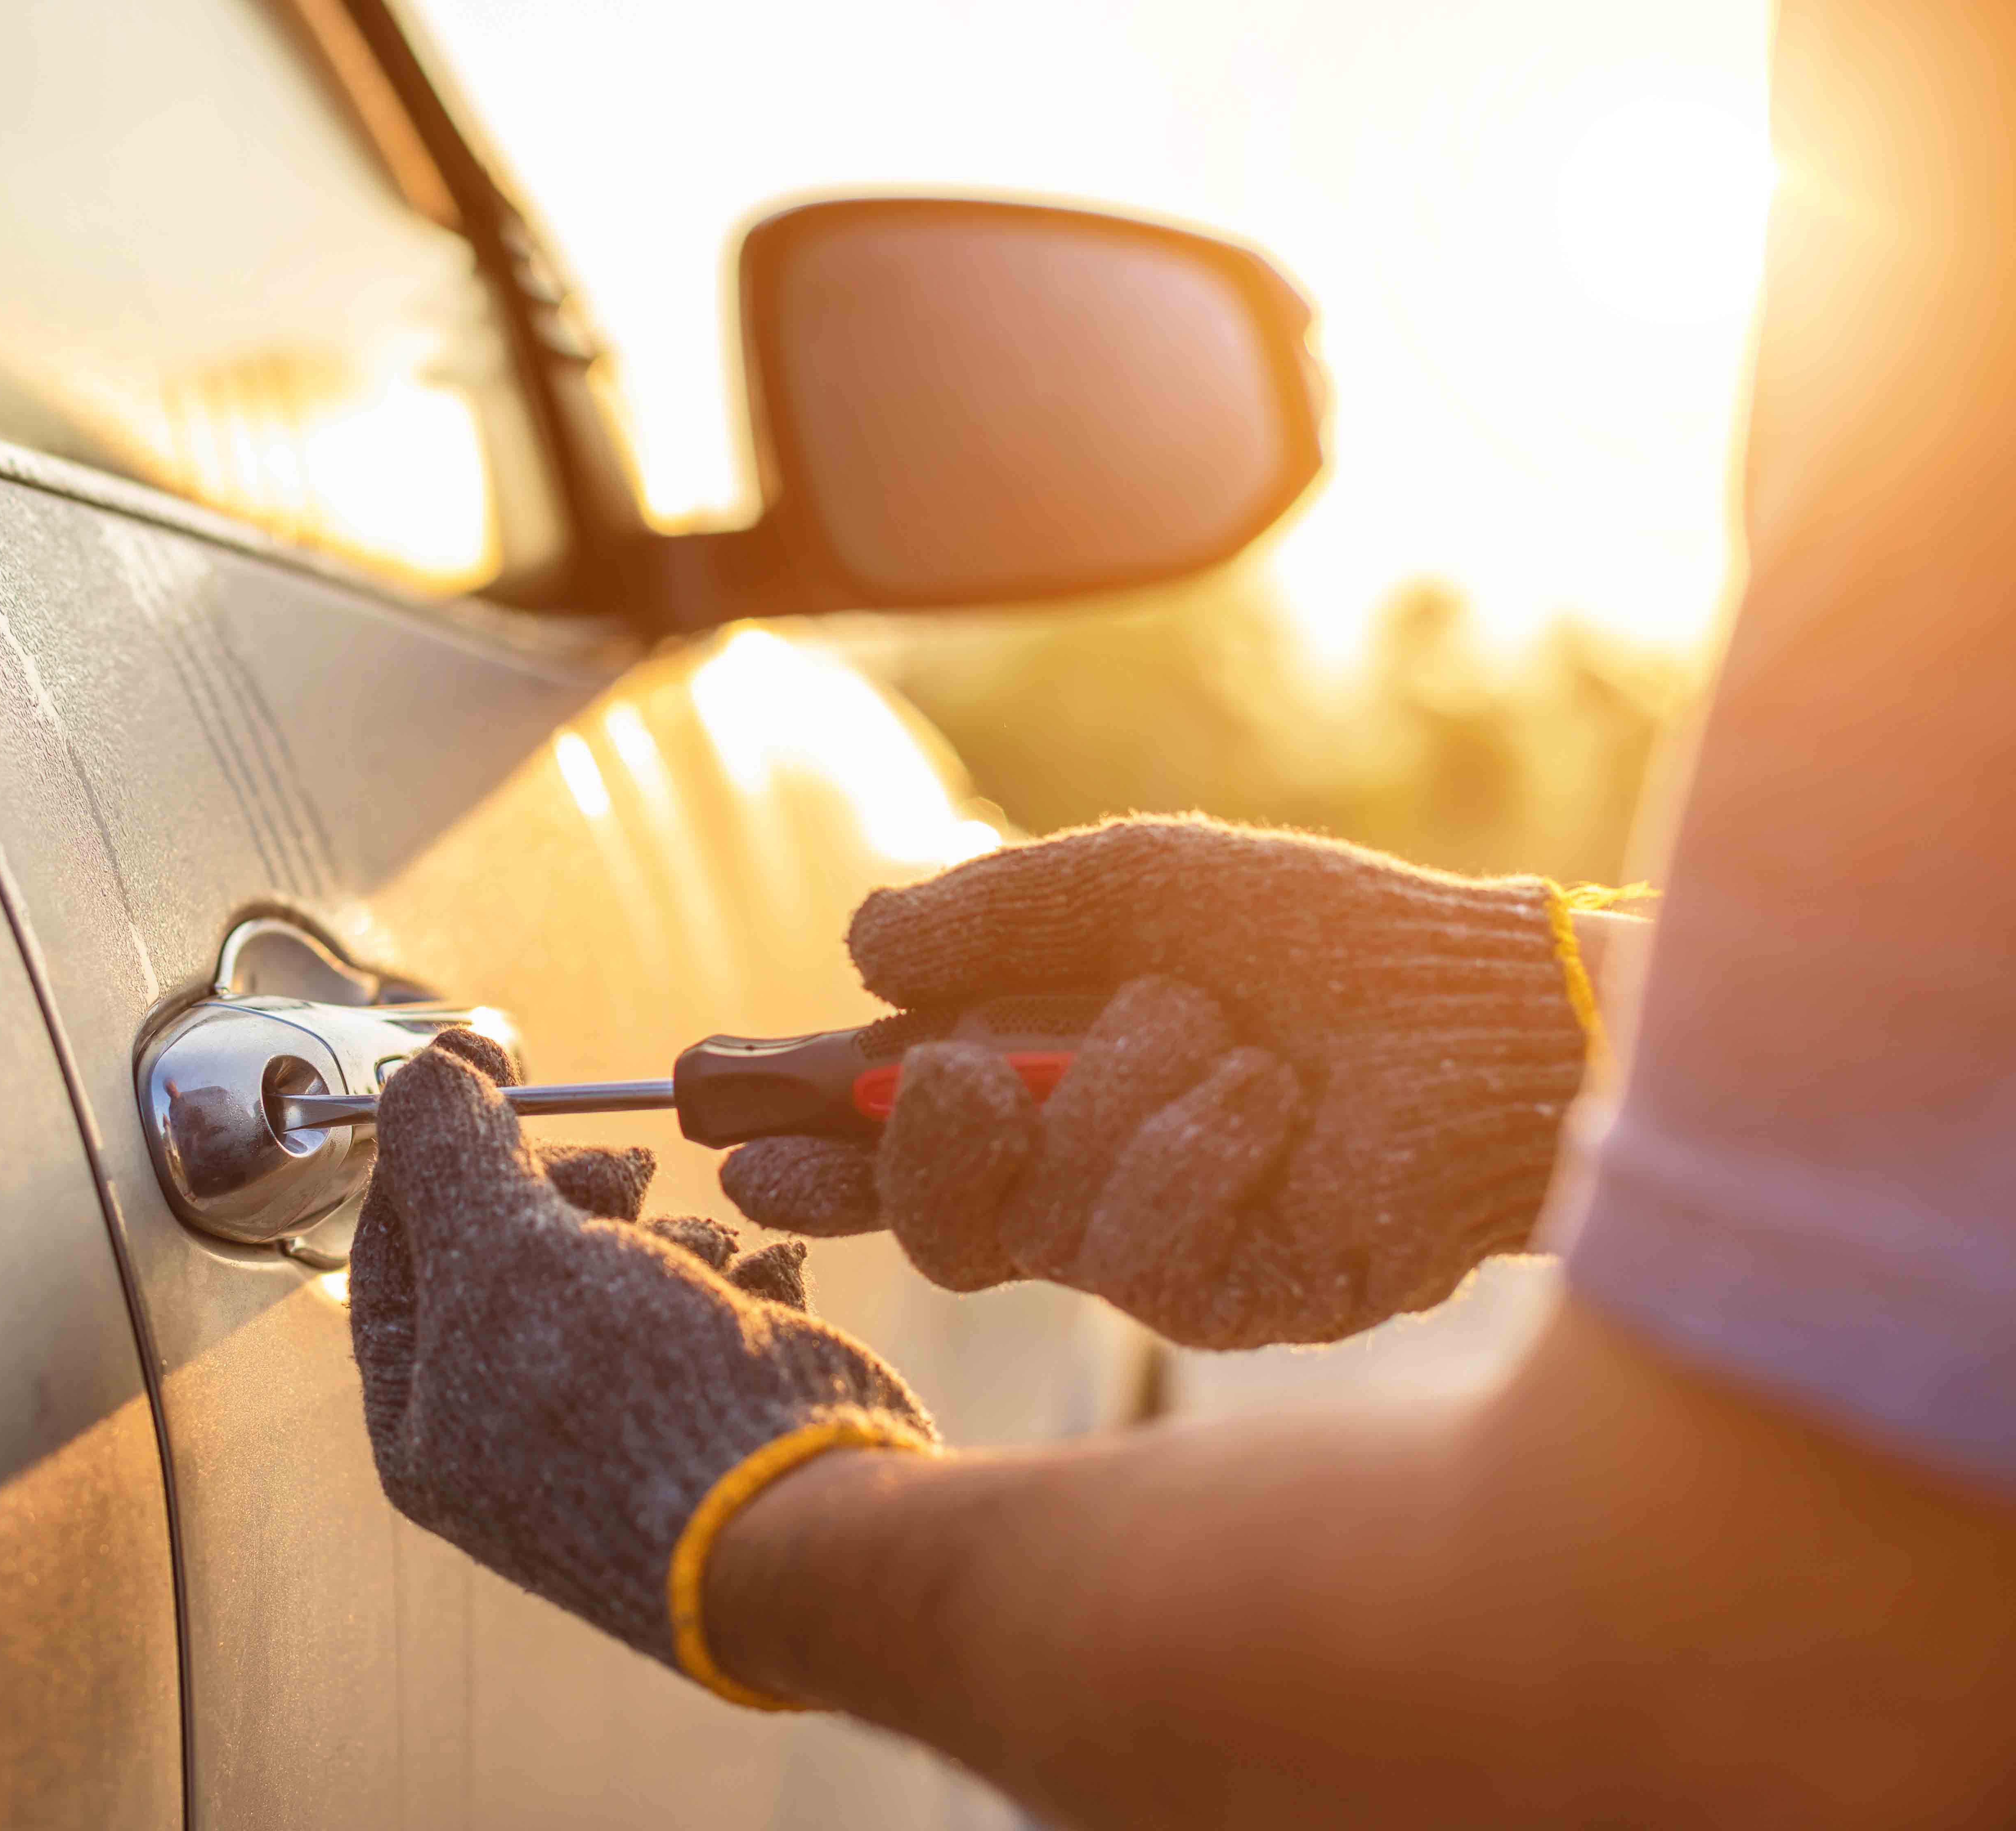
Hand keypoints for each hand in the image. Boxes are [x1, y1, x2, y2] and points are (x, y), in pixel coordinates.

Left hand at [350, 1031, 936, 1704]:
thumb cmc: (628, 1402)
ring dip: (667, 1234)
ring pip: (618, 1264)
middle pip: (513, 1248)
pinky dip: (739, 1278)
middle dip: (575, 1190)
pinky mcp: (713, 1411)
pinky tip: (762, 1285)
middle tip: (622, 1172)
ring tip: (703, 1259)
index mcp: (425, 1422)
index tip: (491, 1067)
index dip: (440, 1146)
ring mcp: (618, 1426)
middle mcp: (511, 1433)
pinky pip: (708, 1305)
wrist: (799, 1516)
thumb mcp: (502, 1249)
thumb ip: (448, 1147)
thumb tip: (427, 1065)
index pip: (396, 1245)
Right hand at [720, 816, 1597, 1346]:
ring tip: (1220, 1031)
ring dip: (1122, 1091)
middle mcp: (1085, 1186)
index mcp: (1049, 1094)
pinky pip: (1141, 1251)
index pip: (898, 1150)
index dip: (811, 1153)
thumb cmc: (1327, 937)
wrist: (1487, 1009)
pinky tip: (1267, 1100)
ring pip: (1036, 1218)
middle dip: (909, 1152)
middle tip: (942, 1078)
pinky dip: (1196, 1146)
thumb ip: (995, 907)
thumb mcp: (1140, 884)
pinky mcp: (1233, 1304)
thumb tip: (861, 948)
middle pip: (932, 1224)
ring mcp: (1157, 1255)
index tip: (738, 1138)